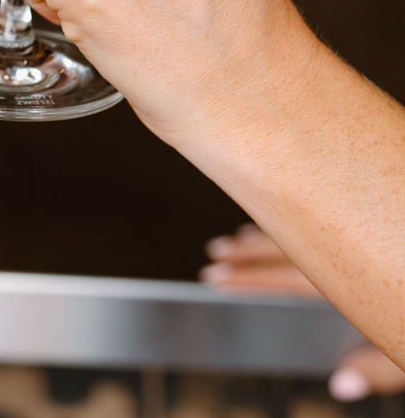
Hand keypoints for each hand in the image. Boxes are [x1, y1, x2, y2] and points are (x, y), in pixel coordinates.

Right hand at [202, 224, 404, 399]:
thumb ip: (378, 367)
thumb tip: (337, 384)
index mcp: (357, 278)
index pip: (290, 276)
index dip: (249, 279)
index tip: (215, 276)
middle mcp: (356, 245)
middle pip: (289, 243)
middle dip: (249, 252)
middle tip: (215, 256)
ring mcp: (364, 227)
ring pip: (305, 220)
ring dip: (269, 233)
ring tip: (238, 238)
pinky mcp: (376, 212)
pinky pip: (327, 208)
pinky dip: (301, 218)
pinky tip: (289, 222)